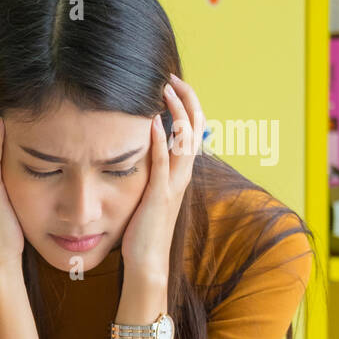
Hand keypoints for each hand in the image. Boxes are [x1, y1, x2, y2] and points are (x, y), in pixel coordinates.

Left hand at [121, 74, 201, 278]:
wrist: (147, 261)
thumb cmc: (144, 227)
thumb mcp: (150, 191)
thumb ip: (151, 170)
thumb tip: (143, 148)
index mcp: (181, 172)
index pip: (192, 130)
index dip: (186, 104)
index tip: (171, 83)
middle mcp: (183, 175)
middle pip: (195, 128)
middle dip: (186, 99)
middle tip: (171, 77)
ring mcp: (174, 185)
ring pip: (185, 141)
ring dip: (176, 112)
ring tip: (165, 89)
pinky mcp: (160, 196)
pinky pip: (163, 163)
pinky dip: (161, 141)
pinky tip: (154, 122)